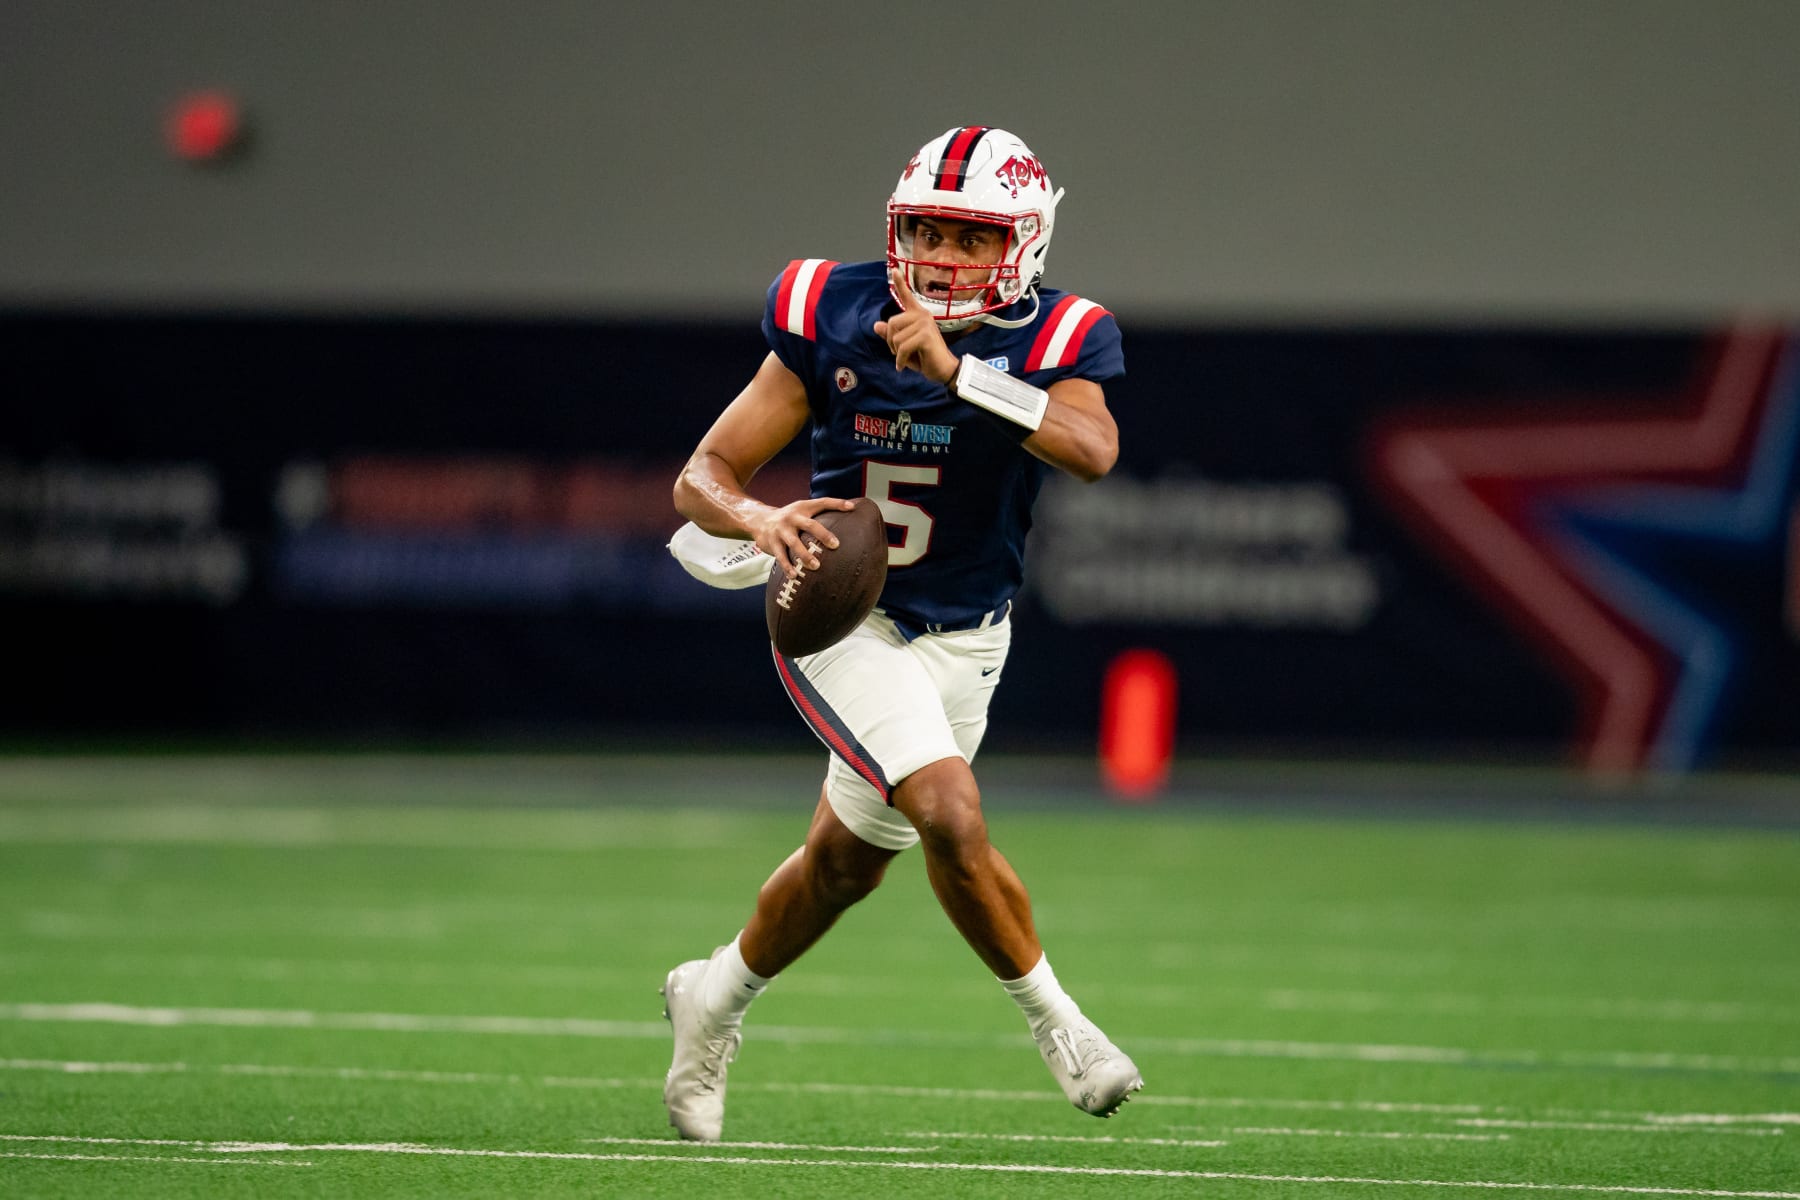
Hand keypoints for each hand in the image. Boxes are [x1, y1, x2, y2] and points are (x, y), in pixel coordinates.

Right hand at [751, 496, 856, 577]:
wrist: (759, 520)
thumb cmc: (789, 519)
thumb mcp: (801, 511)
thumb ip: (818, 514)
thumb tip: (847, 516)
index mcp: (803, 508)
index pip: (822, 503)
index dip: (837, 504)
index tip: (851, 508)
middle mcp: (792, 517)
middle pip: (810, 525)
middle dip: (823, 534)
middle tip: (835, 545)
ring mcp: (781, 530)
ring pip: (794, 543)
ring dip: (804, 555)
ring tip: (815, 566)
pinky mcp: (772, 542)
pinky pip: (781, 556)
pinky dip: (787, 566)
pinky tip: (794, 576)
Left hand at [872, 269, 959, 383]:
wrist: (942, 370)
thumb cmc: (924, 357)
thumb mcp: (903, 346)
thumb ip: (891, 335)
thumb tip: (876, 325)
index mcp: (918, 314)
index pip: (907, 296)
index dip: (900, 283)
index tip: (894, 269)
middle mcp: (922, 315)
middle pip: (891, 323)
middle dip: (891, 342)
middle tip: (899, 353)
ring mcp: (925, 323)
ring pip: (895, 338)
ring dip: (896, 353)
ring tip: (906, 358)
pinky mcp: (925, 335)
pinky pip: (902, 347)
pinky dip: (900, 360)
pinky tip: (904, 366)